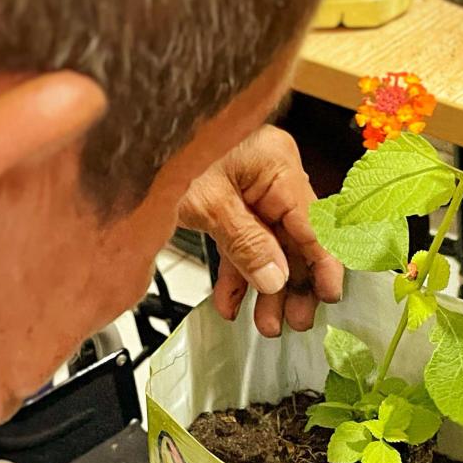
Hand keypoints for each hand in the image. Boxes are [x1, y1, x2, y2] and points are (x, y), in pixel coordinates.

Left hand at [178, 125, 343, 337]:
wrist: (132, 139)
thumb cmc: (166, 151)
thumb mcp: (208, 204)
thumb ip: (246, 243)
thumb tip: (276, 280)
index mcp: (277, 164)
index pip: (313, 222)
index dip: (323, 263)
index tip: (329, 296)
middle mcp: (271, 175)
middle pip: (294, 237)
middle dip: (293, 284)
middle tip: (295, 322)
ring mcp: (250, 188)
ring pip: (269, 245)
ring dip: (266, 286)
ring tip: (265, 323)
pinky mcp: (228, 200)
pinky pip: (241, 240)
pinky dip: (236, 272)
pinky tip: (231, 303)